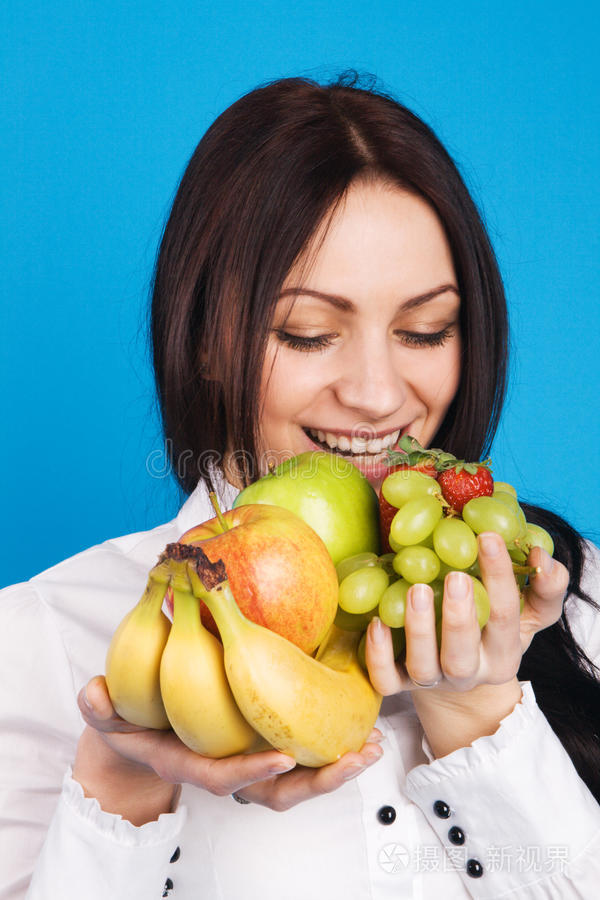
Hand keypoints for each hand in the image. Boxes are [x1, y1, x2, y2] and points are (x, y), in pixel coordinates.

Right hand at [75, 675, 382, 815]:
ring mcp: (251, 761)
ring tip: (372, 741)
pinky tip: (360, 718)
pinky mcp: (267, 743)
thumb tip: (94, 694)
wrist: (145, 735)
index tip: (281, 756)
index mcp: (193, 763)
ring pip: (300, 778)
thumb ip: (101, 706)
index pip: (223, 778)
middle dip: (320, 779)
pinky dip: (332, 741)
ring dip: (338, 764)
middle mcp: (228, 769)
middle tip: (359, 754)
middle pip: (279, 791)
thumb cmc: (133, 722)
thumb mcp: (111, 713)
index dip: (251, 771)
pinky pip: (304, 751)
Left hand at [366, 532, 568, 694]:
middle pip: (462, 656)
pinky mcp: (399, 684)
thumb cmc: (494, 627)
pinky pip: (386, 680)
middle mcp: (467, 673)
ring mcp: (431, 680)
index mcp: (502, 653)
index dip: (499, 578)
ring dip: (419, 629)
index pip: (505, 618)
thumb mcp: (528, 609)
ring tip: (416, 589)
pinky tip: (377, 621)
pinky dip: (378, 655)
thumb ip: (546, 585)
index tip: (487, 537)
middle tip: (455, 576)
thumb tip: (540, 554)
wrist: (459, 667)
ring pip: (423, 667)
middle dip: (458, 617)